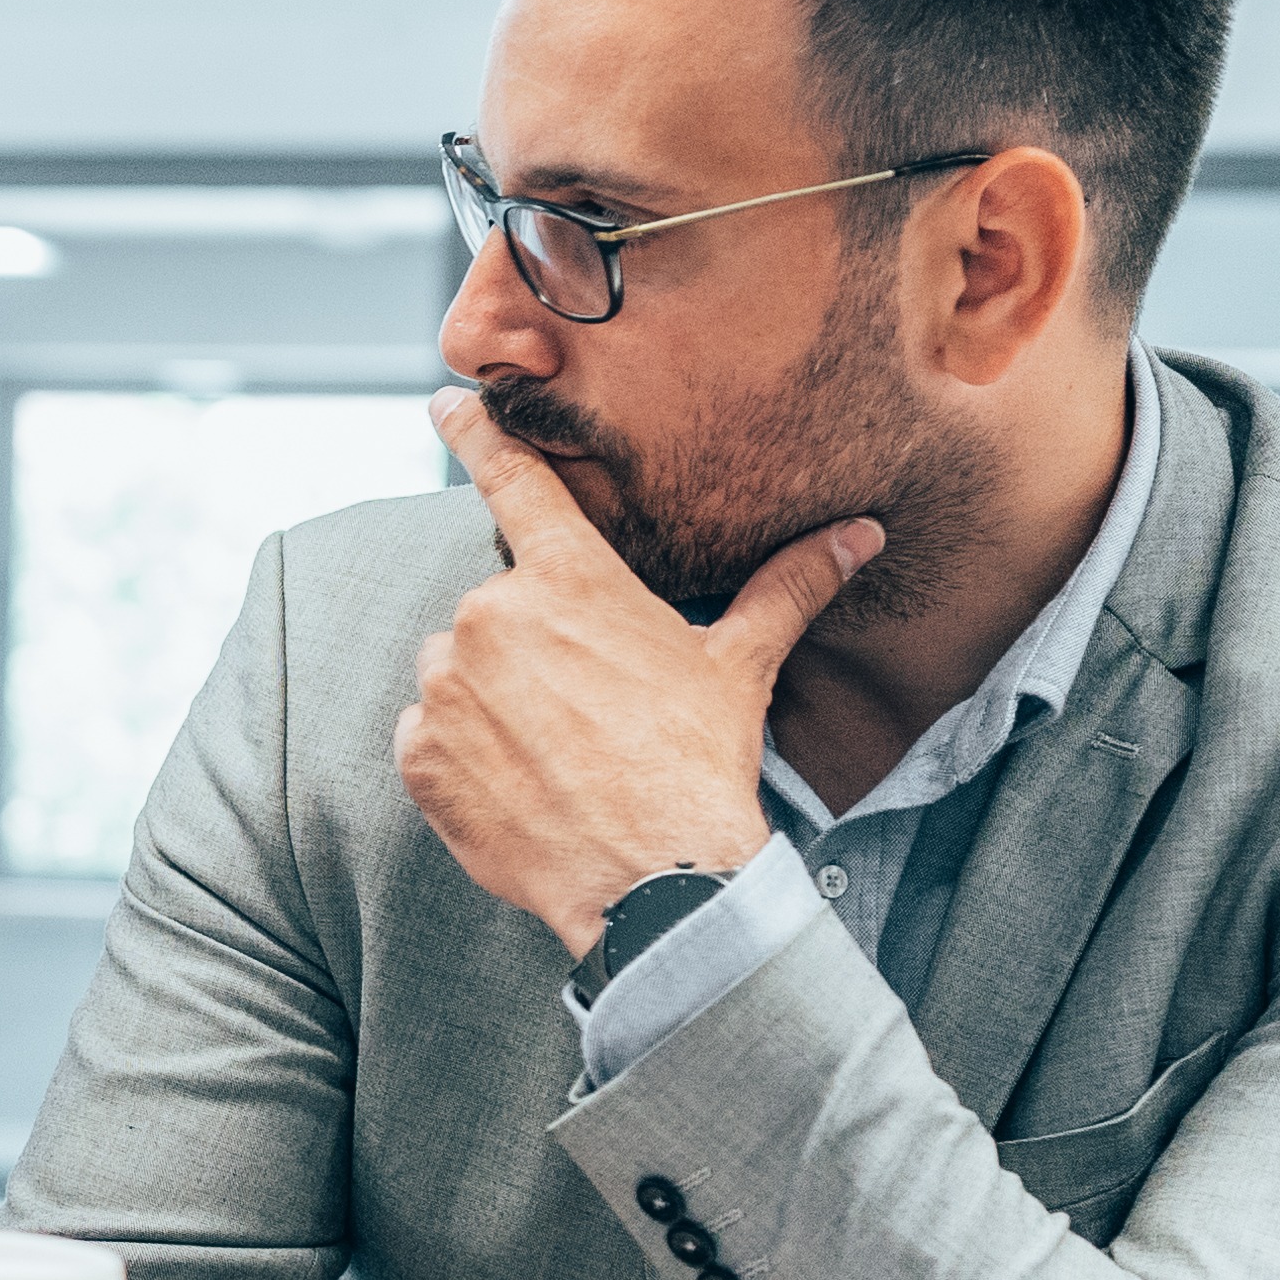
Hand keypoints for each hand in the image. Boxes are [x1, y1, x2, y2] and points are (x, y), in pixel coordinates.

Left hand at [399, 388, 875, 956]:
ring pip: (458, 671)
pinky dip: (463, 754)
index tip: (447, 399)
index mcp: (568, 580)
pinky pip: (429, 735)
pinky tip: (520, 783)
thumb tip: (861, 533)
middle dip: (532, 645)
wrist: (655, 880)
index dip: (475, 433)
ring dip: (494, 699)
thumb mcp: (740, 665)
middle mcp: (491, 617)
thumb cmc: (699, 764)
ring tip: (558, 750)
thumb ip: (787, 587)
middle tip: (587, 705)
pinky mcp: (419, 754)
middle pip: (496, 607)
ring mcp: (446, 687)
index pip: (511, 479)